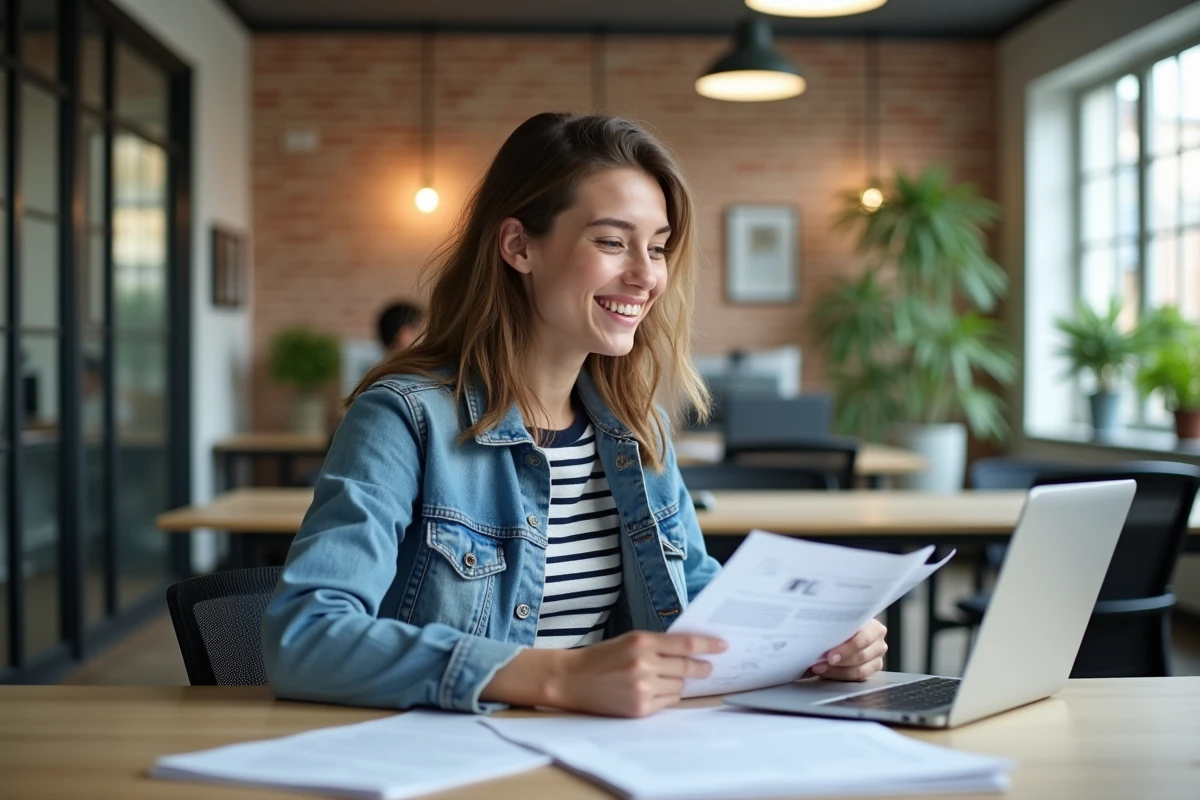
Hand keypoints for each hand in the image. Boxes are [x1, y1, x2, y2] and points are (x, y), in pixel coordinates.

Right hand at [550, 631, 726, 717]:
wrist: (572, 680)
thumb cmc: (601, 658)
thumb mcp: (629, 641)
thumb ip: (657, 644)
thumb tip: (690, 651)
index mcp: (641, 642)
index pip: (685, 643)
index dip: (708, 644)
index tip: (723, 645)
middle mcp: (644, 664)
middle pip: (686, 667)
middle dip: (701, 667)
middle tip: (709, 667)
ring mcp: (642, 688)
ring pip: (679, 685)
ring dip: (678, 682)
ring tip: (663, 678)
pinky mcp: (640, 708)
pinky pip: (668, 701)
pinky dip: (666, 695)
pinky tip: (653, 690)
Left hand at [808, 619, 886, 681]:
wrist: (846, 629)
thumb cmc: (841, 624)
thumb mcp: (840, 620)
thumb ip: (833, 627)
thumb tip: (814, 635)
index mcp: (874, 627)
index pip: (864, 638)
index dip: (846, 648)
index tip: (829, 655)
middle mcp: (878, 642)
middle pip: (861, 656)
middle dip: (839, 661)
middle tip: (819, 664)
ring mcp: (877, 658)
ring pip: (859, 670)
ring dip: (837, 671)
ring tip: (819, 669)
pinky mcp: (872, 670)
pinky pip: (857, 678)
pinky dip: (840, 676)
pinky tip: (827, 672)